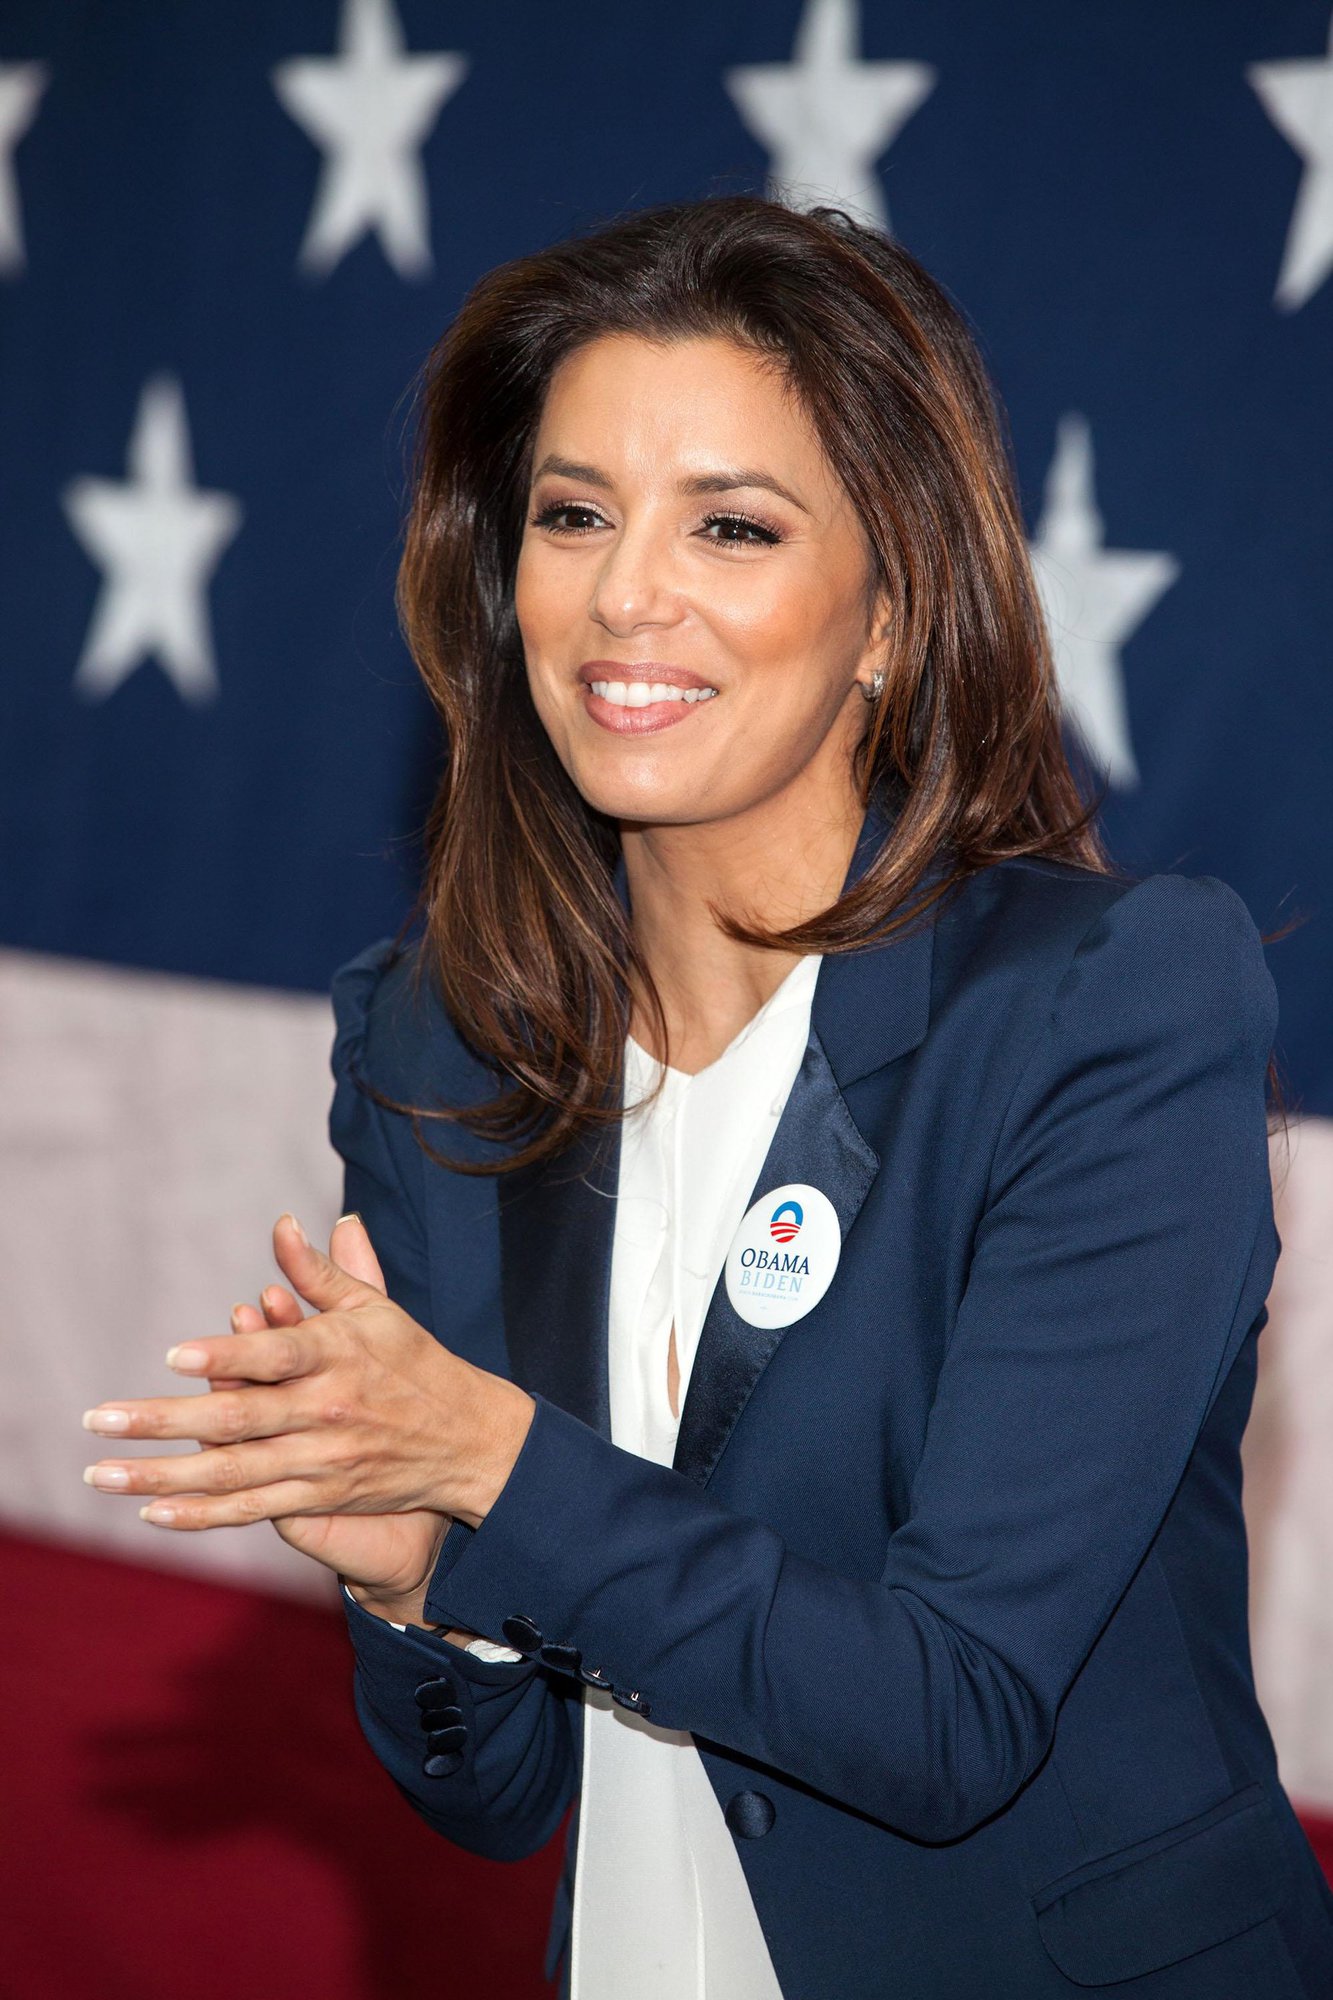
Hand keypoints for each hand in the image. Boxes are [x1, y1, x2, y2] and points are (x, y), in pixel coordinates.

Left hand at [80, 1213, 535, 1605]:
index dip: (227, 1357)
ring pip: (231, 1473)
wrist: (469, 1440)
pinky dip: (203, 1516)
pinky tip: (153, 1513)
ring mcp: (322, 1460)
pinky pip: (253, 1509)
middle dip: (161, 1422)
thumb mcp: (374, 1307)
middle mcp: (327, 1411)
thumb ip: (319, 1271)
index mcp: (338, 1354)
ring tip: (101, 1473)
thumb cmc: (413, 1361)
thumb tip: (281, 1223)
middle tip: (98, 1420)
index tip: (174, 1356)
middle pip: (237, 1419)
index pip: (276, 1356)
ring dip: (161, 1475)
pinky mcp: (322, 1495)